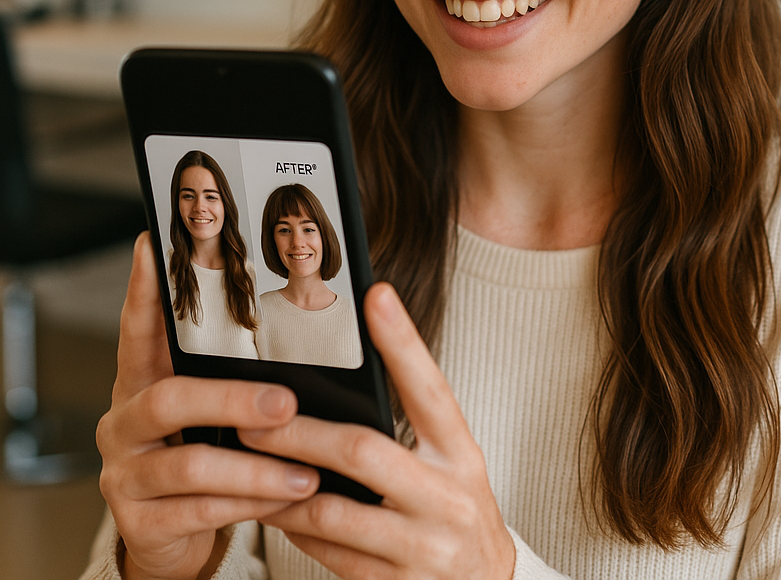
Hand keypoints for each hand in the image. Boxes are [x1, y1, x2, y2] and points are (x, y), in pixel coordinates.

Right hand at [96, 234, 320, 579]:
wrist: (174, 534)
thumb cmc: (204, 446)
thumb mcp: (212, 406)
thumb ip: (234, 371)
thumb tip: (301, 327)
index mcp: (143, 380)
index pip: (139, 327)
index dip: (143, 290)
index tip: (151, 246)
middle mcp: (125, 421)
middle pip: (171, 400)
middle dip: (233, 401)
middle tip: (287, 404)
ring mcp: (125, 473)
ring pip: (191, 465)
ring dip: (256, 469)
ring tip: (305, 472)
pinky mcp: (138, 523)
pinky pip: (198, 513)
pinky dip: (249, 506)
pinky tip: (286, 500)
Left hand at [239, 282, 515, 579]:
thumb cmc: (459, 514)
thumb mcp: (454, 464)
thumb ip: (412, 429)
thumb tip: (344, 389)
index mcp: (462, 454)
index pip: (431, 388)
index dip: (403, 341)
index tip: (376, 297)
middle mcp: (447, 497)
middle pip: (363, 451)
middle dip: (302, 433)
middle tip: (258, 417)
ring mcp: (423, 547)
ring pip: (332, 511)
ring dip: (283, 488)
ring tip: (248, 466)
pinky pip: (330, 556)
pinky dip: (296, 530)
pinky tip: (278, 512)